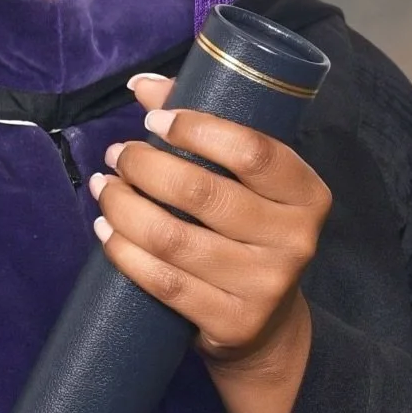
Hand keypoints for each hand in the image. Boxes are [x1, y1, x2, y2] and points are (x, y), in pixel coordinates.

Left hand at [89, 74, 331, 412]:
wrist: (266, 327)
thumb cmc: (248, 235)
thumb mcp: (246, 185)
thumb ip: (205, 130)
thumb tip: (143, 86)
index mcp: (307, 194)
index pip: (254, 151)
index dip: (198, 130)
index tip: (155, 121)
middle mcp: (295, 240)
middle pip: (204, 194)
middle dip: (146, 167)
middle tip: (117, 156)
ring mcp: (265, 285)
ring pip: (175, 239)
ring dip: (125, 208)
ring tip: (104, 189)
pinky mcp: (232, 322)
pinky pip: (164, 282)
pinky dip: (125, 253)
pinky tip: (105, 232)